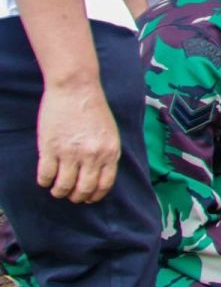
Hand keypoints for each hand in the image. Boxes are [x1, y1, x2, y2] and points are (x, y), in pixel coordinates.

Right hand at [37, 81, 121, 203]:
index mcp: (110, 152)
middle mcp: (92, 155)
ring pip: (63, 186)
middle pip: (84, 189)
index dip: (95, 196)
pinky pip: (46, 175)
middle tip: (70, 195)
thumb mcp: (110, 133)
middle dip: (76, 197)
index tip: (88, 198)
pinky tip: (45, 179)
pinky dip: (44, 182)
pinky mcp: (50, 148)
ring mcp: (71, 152)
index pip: (104, 185)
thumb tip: (100, 176)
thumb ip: (107, 153)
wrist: (76, 88)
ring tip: (57, 189)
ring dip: (59, 191)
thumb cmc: (93, 109)